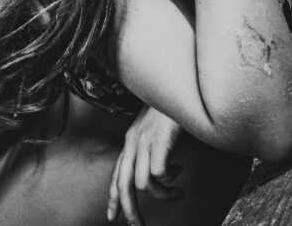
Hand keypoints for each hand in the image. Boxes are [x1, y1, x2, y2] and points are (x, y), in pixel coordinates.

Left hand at [107, 105, 184, 224]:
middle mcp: (133, 142)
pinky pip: (156, 173)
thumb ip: (155, 147)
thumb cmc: (173, 105)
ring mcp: (145, 140)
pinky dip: (167, 180)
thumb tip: (162, 171)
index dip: (113, 197)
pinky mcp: (159, 139)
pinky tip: (179, 172)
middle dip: (130, 211)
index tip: (113, 216)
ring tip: (178, 191)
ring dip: (163, 194)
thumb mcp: (158, 129)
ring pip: (142, 184)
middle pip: (123, 185)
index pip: (117, 174)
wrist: (178, 80)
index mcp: (131, 140)